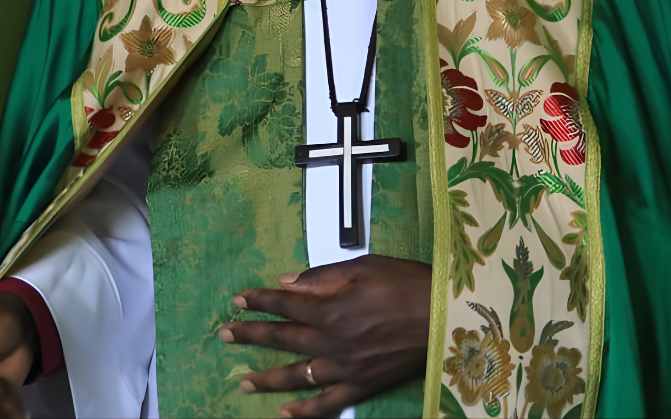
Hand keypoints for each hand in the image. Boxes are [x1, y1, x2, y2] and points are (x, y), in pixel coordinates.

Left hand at [218, 254, 430, 417]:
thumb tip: (288, 283)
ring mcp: (344, 367)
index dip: (258, 301)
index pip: (283, 304)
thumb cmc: (407, 285)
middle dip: (250, 335)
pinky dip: (305, 413)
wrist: (445, 319)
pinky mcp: (361, 386)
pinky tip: (285, 415)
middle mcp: (330, 340)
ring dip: (267, 378)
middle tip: (224, 336)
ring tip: (242, 382)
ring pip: (296, 375)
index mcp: (328, 308)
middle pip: (282, 337)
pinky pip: (327, 404)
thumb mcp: (362, 267)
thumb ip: (321, 277)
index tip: (238, 300)